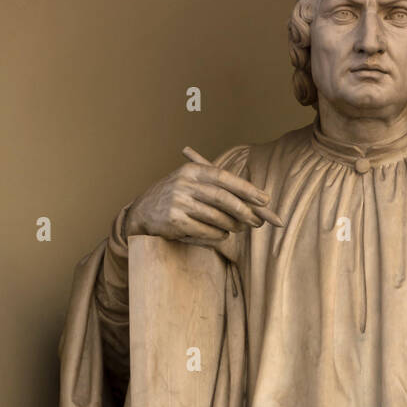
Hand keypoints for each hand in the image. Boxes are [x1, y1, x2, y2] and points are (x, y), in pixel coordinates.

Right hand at [124, 146, 282, 244]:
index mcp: (192, 170)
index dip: (246, 189)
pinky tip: (223, 235)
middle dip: (244, 211)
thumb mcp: (191, 183)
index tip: (264, 200)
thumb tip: (253, 200)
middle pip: (222, 198)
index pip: (224, 177)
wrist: (142, 212)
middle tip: (258, 220)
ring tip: (241, 228)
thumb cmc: (175, 198)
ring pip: (215, 217)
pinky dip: (218, 235)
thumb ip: (217, 188)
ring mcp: (178, 202)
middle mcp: (184, 184)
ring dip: (233, 225)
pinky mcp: (174, 221)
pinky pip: (205, 231)